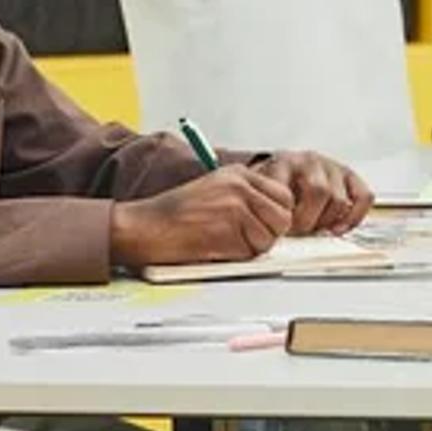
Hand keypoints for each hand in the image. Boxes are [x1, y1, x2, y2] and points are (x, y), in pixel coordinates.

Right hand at [110, 167, 289, 268]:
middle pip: (283, 219)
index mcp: (239, 174)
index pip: (284, 197)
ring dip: (251, 248)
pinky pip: (249, 253)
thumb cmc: (177, 214)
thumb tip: (281, 219)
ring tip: (225, 241)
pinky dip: (235, 256)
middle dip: (269, 235)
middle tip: (245, 238)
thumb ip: (248, 198)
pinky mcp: (227, 230)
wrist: (146, 226)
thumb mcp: (216, 189)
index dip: (276, 217)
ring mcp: (234, 208)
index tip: (262, 225)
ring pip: (268, 240)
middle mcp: (240, 187)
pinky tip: (214, 246)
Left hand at [258, 150, 372, 235]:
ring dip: (327, 221)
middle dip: (309, 220)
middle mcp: (311, 161)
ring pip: (339, 200)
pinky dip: (354, 216)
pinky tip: (339, 228)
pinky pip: (364, 196)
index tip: (284, 228)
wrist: (283, 170)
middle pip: (320, 193)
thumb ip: (270, 206)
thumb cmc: (274, 187)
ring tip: (314, 227)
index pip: (292, 190)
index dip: (289, 216)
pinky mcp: (350, 176)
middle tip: (299, 230)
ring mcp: (332, 167)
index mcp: (285, 162)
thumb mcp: (263, 193)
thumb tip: (277, 227)